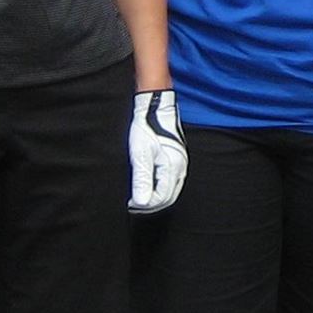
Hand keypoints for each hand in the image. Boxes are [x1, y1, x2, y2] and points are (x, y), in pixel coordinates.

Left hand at [129, 89, 186, 212]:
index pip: (162, 197)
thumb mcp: (140, 155)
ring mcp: (181, 162)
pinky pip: (172, 180)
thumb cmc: (147, 127)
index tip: (131, 205)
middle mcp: (180, 167)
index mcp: (172, 168)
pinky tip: (150, 186)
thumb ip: (141, 179)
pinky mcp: (178, 158)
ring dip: (157, 196)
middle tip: (134, 205)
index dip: (146, 205)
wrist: (156, 107)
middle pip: (169, 196)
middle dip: (152, 204)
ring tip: (140, 197)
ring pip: (172, 189)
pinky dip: (161, 187)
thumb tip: (141, 201)